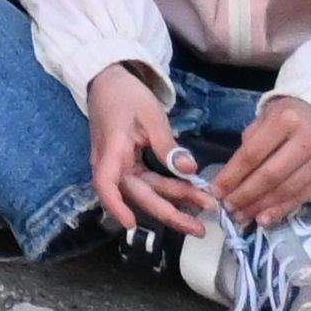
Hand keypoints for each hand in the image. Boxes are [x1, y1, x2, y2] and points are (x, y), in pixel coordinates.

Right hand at [86, 65, 214, 239]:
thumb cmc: (126, 95)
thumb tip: (189, 170)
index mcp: (112, 150)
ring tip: (204, 207)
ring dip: (174, 202)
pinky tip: (190, 196)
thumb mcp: (150, 115)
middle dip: (169, 213)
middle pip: (138, 195)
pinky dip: (168, 191)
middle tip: (200, 229)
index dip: (117, 206)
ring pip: (146, 192)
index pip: (106, 184)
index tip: (131, 225)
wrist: (109, 81)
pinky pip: (148, 183)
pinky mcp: (128, 166)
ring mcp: (119, 167)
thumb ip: (167, 146)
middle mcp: (111, 165)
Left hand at [206, 94, 310, 229]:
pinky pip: (301, 198)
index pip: (253, 153)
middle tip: (228, 208)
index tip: (216, 191)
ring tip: (242, 216)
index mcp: (285, 119)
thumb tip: (233, 177)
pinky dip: (280, 210)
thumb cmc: (290, 116)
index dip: (232, 175)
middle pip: (270, 175)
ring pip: (286, 190)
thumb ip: (251, 142)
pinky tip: (264, 219)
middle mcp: (307, 140)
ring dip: (260, 207)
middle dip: (245, 195)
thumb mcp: (267, 117)